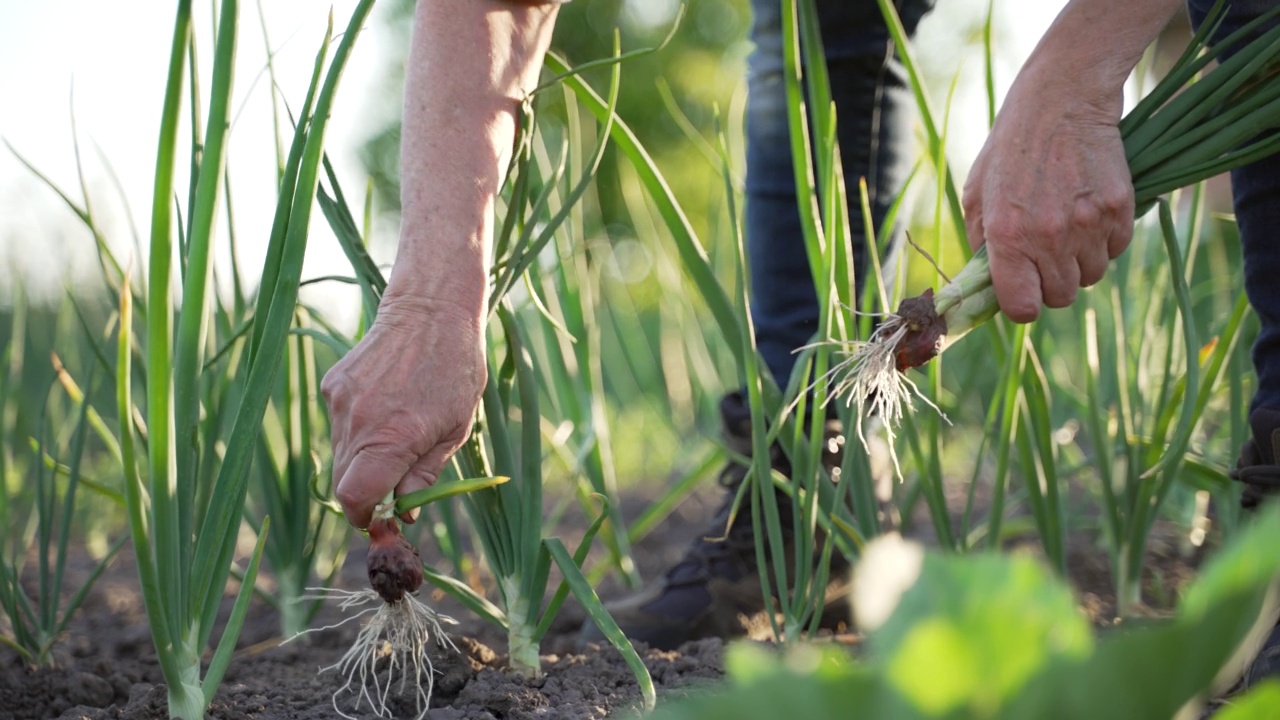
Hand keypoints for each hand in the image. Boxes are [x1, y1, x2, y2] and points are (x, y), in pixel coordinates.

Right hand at [321, 296, 485, 528]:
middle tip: (397, 485)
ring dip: (365, 459)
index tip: (384, 518)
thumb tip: (405, 512)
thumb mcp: (455, 430)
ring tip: (400, 431)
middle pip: (344, 483)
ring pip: (342, 454)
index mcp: (392, 438)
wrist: (431, 309)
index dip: (366, 517)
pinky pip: (340, 425)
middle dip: (368, 493)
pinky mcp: (332, 384)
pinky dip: (359, 430)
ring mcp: (340, 401)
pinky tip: (387, 405)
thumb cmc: (455, 370)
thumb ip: (425, 475)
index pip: (355, 499)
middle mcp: (358, 422)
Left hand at [962, 70, 1134, 322]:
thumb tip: (987, 284)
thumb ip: (980, 243)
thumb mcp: (978, 194)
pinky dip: (1104, 240)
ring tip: (1066, 226)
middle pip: (1060, 297)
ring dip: (1079, 261)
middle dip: (1050, 283)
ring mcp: (1088, 223)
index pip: (1023, 308)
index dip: (1023, 305)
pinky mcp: (1119, 208)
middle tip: (1044, 253)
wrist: (1062, 99)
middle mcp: (1049, 236)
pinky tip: (1088, 210)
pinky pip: (1115, 250)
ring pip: (1091, 276)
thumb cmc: (1011, 148)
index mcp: (1007, 235)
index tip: (1023, 291)